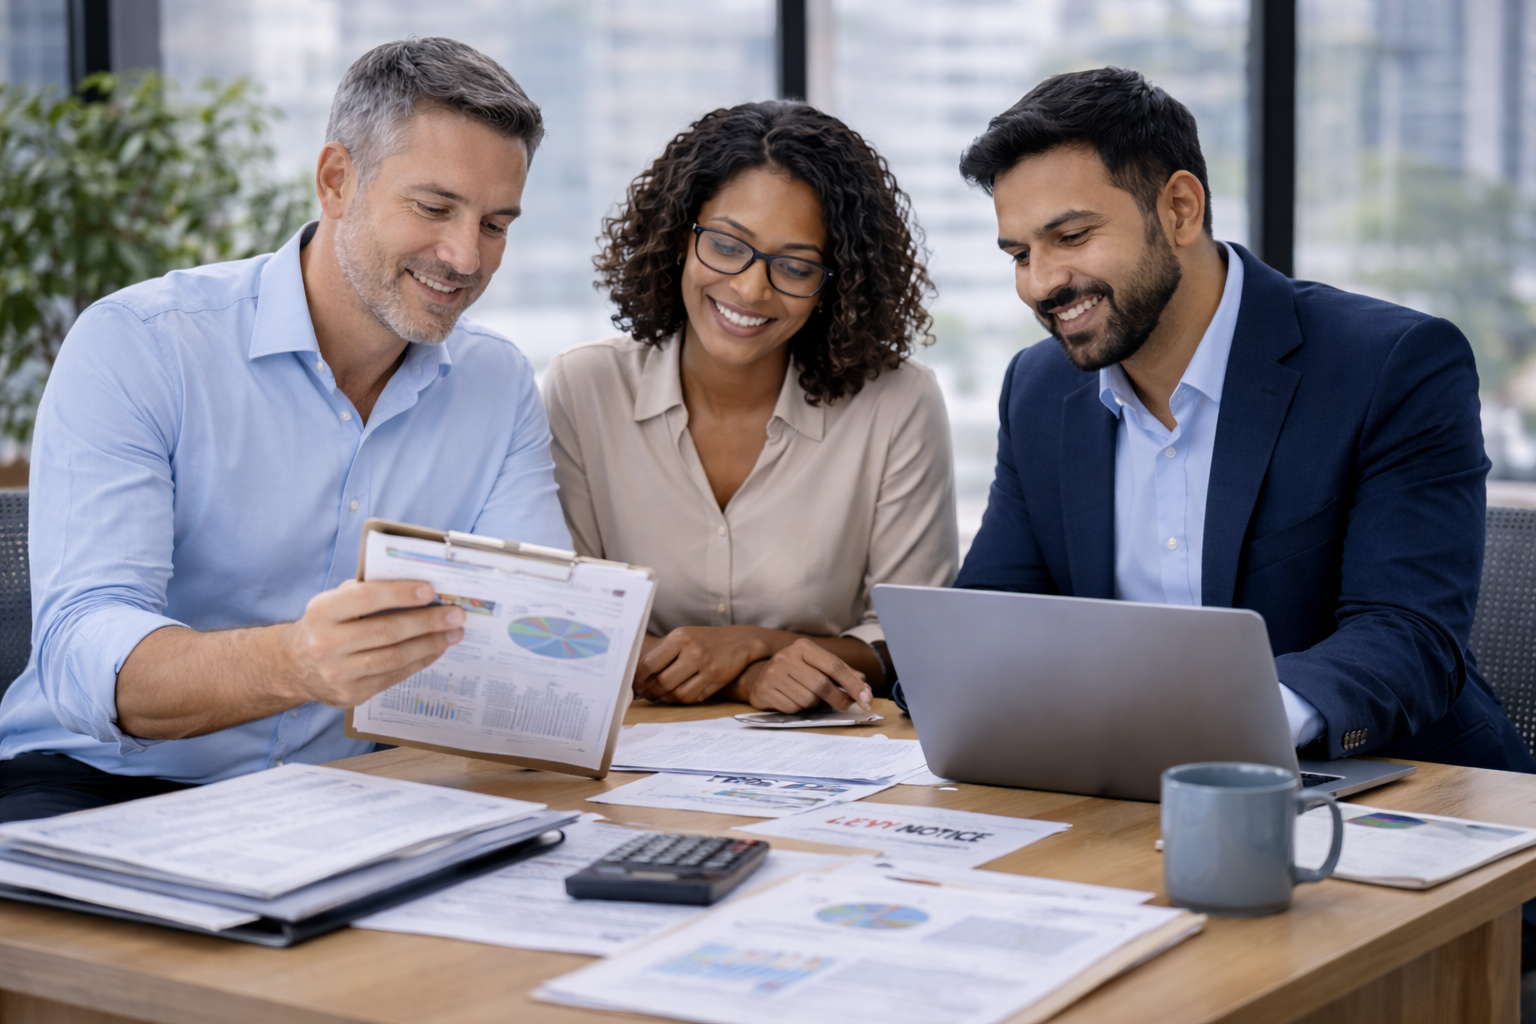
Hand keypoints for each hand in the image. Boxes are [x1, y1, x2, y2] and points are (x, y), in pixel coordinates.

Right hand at [279, 579, 464, 707]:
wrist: (292, 666)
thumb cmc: (324, 625)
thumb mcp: (332, 603)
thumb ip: (365, 592)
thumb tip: (415, 586)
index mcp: (321, 612)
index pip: (365, 599)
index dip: (400, 594)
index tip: (430, 590)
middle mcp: (326, 644)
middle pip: (386, 631)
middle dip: (427, 622)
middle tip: (456, 614)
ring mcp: (338, 673)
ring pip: (394, 657)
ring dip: (430, 644)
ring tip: (454, 633)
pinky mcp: (351, 694)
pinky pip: (394, 676)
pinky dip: (420, 661)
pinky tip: (436, 649)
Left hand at [634, 626, 771, 704]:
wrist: (740, 641)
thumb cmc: (704, 639)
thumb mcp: (683, 636)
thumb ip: (662, 652)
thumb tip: (637, 673)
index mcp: (680, 637)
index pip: (649, 663)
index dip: (639, 678)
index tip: (637, 684)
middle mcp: (694, 651)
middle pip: (663, 682)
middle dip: (651, 692)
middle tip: (647, 694)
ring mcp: (707, 667)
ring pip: (678, 694)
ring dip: (666, 699)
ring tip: (662, 696)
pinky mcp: (718, 680)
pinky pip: (694, 698)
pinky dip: (683, 700)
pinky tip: (678, 695)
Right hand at [728, 638, 872, 712]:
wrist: (759, 675)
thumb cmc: (796, 670)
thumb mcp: (817, 664)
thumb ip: (841, 672)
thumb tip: (864, 686)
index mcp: (803, 646)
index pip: (834, 666)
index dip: (853, 684)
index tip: (866, 697)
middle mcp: (786, 657)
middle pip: (822, 685)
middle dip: (839, 699)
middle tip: (848, 706)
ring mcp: (773, 674)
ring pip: (807, 699)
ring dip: (815, 704)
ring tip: (809, 696)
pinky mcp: (765, 690)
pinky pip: (793, 708)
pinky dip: (799, 709)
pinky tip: (793, 700)